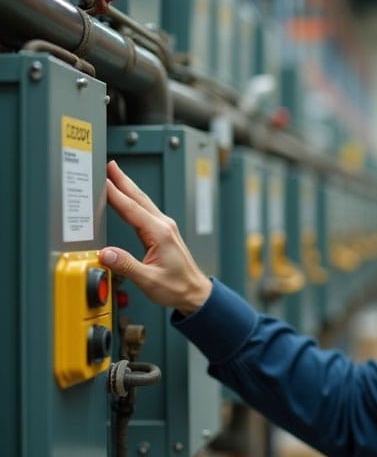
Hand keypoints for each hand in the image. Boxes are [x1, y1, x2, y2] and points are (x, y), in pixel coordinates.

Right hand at [99, 160, 211, 315]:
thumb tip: (105, 254)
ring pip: (143, 201)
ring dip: (128, 187)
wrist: (195, 292)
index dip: (115, 194)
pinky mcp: (164, 232)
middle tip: (109, 164)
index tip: (101, 180)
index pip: (132, 209)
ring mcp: (165, 228)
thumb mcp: (149, 280)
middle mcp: (164, 226)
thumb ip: (126, 265)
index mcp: (160, 234)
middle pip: (139, 198)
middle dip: (122, 180)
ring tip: (115, 174)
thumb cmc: (177, 287)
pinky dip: (134, 200)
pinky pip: (146, 210)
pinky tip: (127, 197)